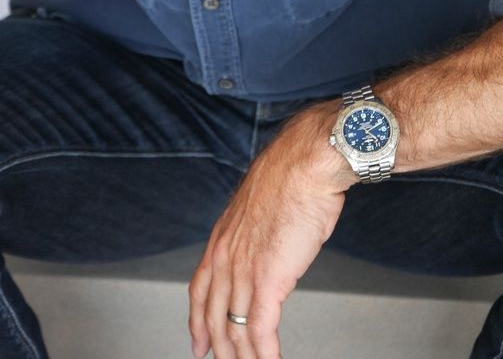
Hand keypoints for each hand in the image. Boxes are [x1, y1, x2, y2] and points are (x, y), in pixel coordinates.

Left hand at [188, 104, 354, 358]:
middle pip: (213, 317)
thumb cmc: (291, 178)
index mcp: (222, 237)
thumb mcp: (259, 207)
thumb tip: (265, 243)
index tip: (197, 344)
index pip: (199, 289)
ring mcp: (244, 270)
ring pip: (235, 330)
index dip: (197, 322)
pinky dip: (265, 356)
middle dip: (218, 349)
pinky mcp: (268, 280)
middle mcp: (226, 255)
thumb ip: (254, 232)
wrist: (305, 164)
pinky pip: (261, 331)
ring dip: (244, 358)